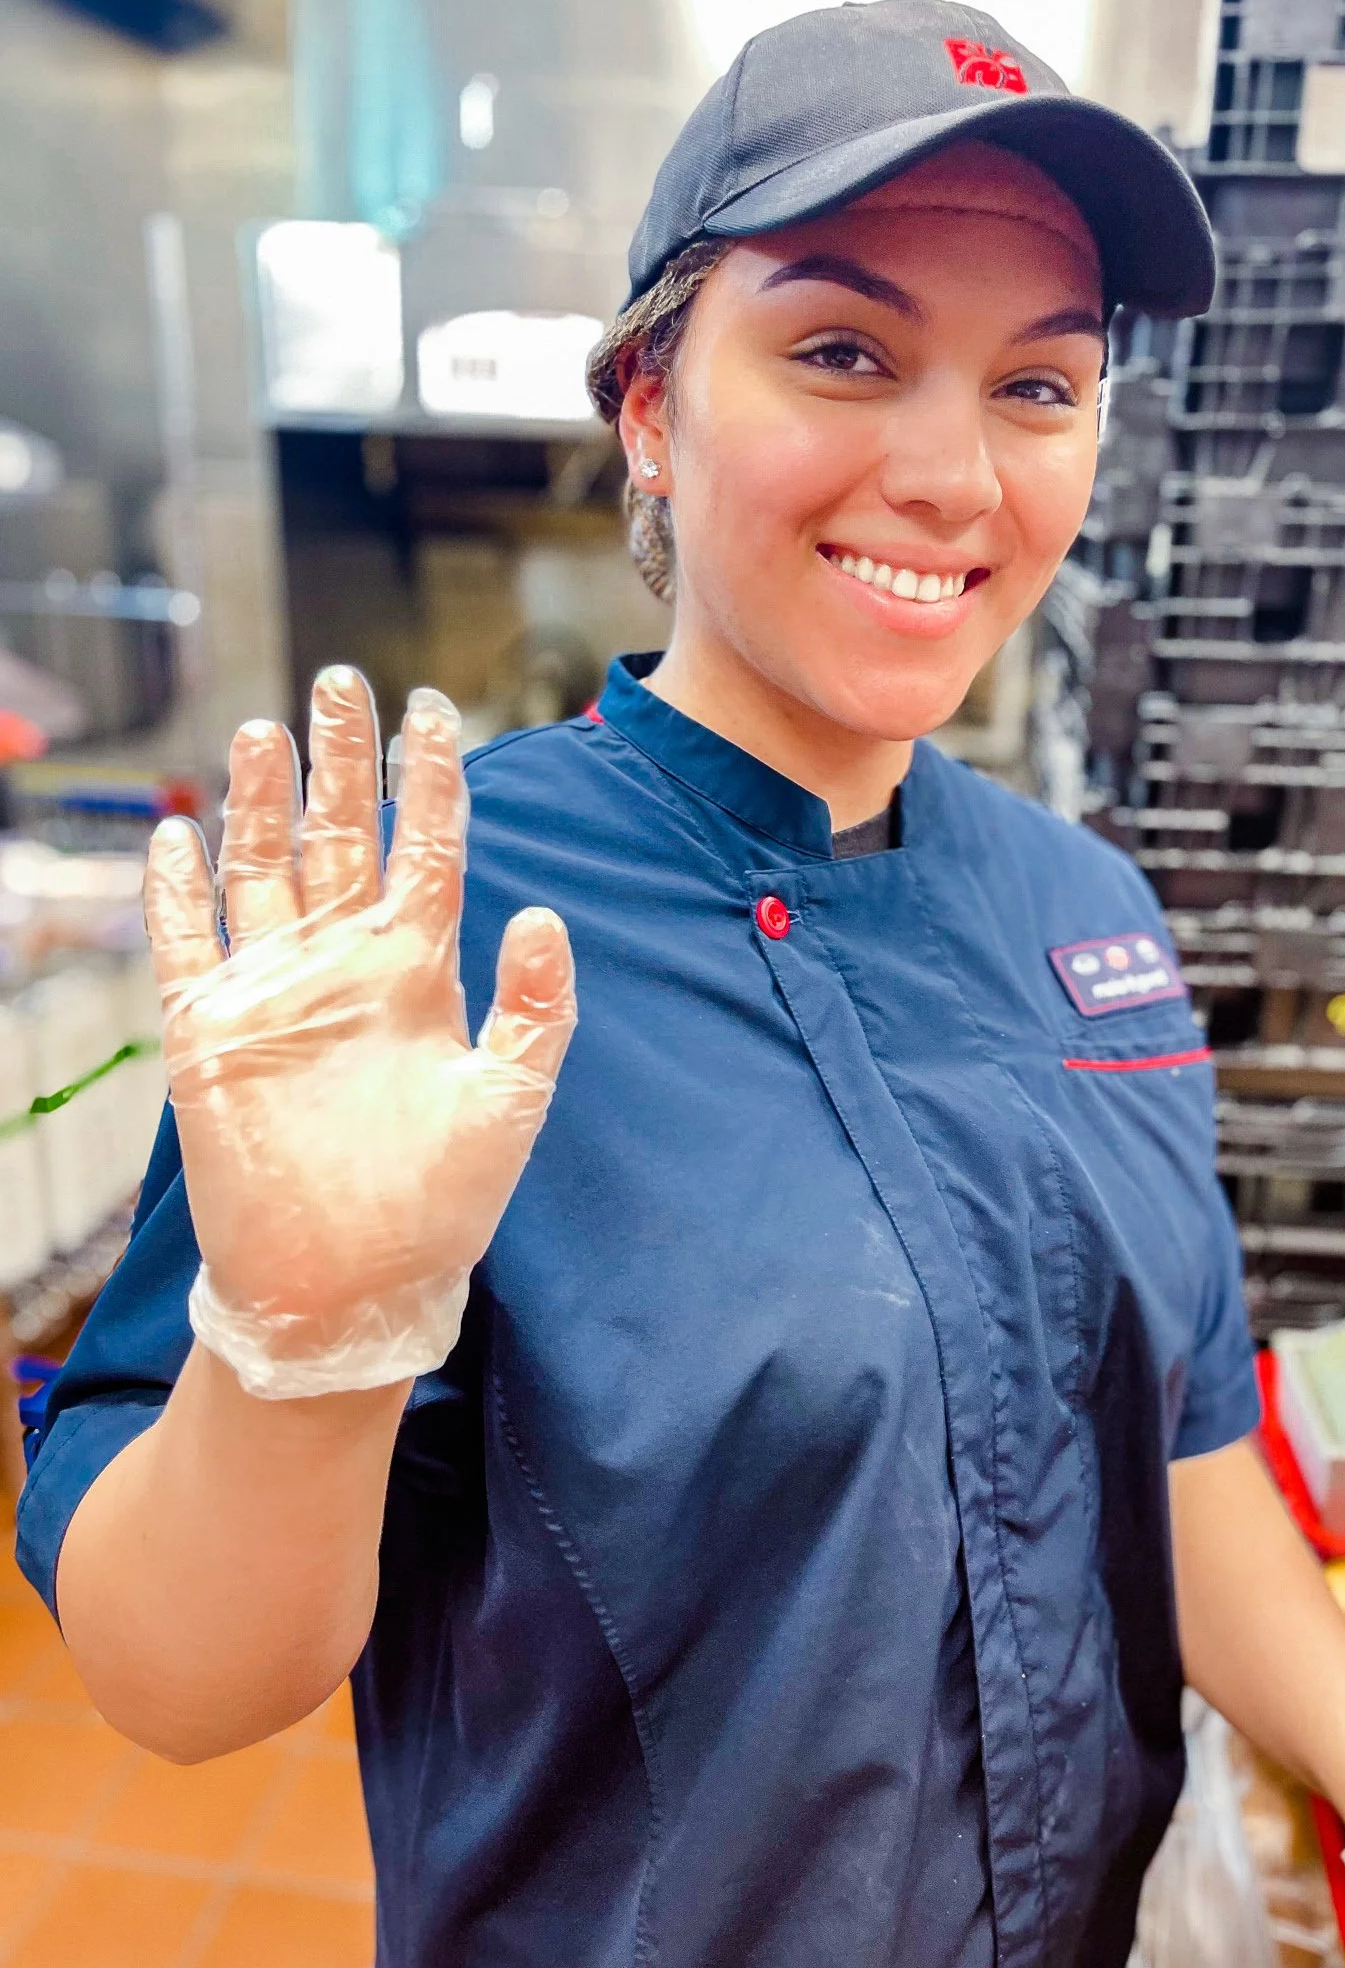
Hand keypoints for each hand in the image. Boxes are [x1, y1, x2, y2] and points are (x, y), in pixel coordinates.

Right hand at [143, 666, 575, 1393]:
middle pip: (342, 834)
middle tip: (343, 680)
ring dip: (263, 801)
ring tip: (267, 728)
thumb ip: (534, 1008)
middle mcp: (346, 963)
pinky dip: (177, 889)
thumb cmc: (440, 1204)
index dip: (430, 777)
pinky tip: (179, 833)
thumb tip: (544, 913)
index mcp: (420, 968)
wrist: (350, 1287)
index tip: (436, 705)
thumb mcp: (509, 1101)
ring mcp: (275, 989)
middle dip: (343, 759)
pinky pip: (186, 942)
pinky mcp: (209, 1029)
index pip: (428, 847)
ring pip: (264, 869)